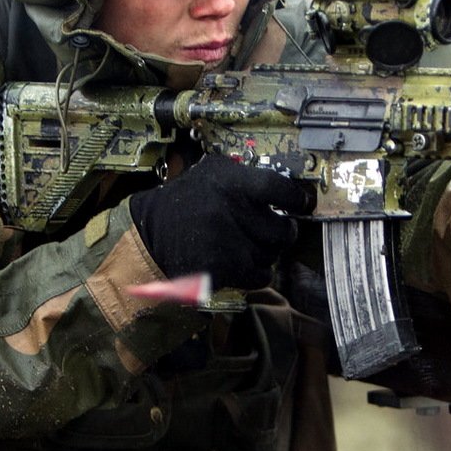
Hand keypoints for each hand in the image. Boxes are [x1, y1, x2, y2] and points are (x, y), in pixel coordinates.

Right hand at [128, 155, 309, 289]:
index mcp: (229, 182)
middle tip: (275, 230)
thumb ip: (246, 178)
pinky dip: (256, 273)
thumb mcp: (210, 174)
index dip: (296, 198)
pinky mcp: (222, 270)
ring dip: (265, 253)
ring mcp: (226, 243)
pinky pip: (260, 276)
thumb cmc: (185, 203)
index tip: (301, 203)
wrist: (149, 235)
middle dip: (282, 233)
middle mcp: (229, 210)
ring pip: (272, 255)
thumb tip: (288, 191)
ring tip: (247, 245)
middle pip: (283, 230)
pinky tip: (242, 263)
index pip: (279, 189)